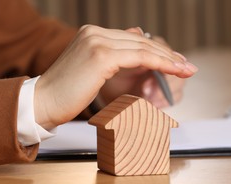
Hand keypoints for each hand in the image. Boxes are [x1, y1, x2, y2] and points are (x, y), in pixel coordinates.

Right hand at [34, 25, 197, 129]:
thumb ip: (112, 55)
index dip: (157, 50)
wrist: (42, 103)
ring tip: (187, 69)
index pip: (133, 39)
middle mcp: (94, 33)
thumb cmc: (66, 94)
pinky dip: (160, 63)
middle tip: (188, 65)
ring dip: (169, 59)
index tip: (175, 60)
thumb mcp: (91, 70)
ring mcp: (97, 42)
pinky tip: (174, 70)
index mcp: (91, 34)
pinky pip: (139, 57)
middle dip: (168, 54)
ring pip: (143, 48)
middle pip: (141, 41)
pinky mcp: (101, 55)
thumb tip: (135, 43)